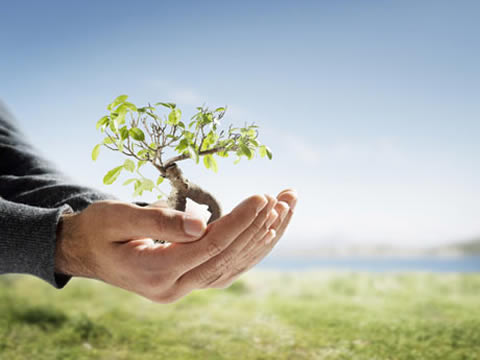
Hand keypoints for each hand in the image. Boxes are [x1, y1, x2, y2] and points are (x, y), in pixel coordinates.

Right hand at [55, 190, 295, 302]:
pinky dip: (251, 248)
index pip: (209, 247)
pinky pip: (228, 267)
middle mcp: (174, 289)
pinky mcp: (190, 281)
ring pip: (234, 266)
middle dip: (260, 227)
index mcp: (154, 273)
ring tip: (287, 207)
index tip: (263, 197)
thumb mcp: (116, 218)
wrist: (85, 252)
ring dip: (263, 237)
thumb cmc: (97, 229)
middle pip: (228, 259)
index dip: (239, 222)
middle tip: (286, 198)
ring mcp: (183, 289)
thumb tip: (202, 224)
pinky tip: (269, 228)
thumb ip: (158, 222)